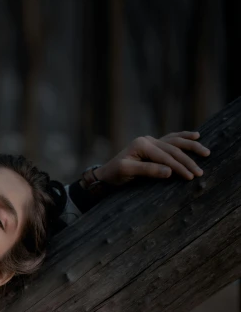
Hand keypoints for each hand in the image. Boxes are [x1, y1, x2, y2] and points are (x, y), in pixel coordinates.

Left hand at [94, 131, 209, 185]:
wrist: (105, 174)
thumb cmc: (115, 174)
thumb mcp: (127, 172)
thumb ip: (148, 170)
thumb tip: (170, 171)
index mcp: (142, 144)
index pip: (165, 156)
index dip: (179, 167)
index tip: (190, 176)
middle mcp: (148, 140)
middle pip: (173, 150)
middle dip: (188, 161)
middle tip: (200, 172)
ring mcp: (151, 141)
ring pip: (175, 142)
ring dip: (191, 146)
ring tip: (205, 152)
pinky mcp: (152, 145)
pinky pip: (171, 139)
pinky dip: (183, 137)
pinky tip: (195, 135)